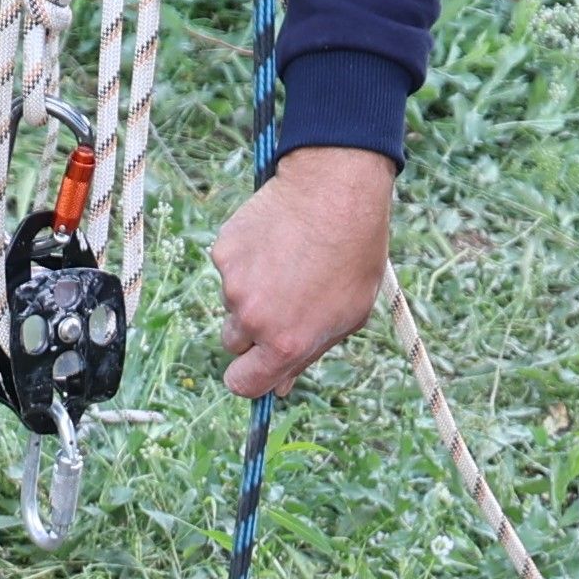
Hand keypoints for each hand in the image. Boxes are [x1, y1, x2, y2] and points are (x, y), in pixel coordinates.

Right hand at [210, 148, 393, 399]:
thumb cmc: (354, 254)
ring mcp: (234, 283)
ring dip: (252, 289)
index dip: (248, 379)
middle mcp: (254, 319)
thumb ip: (309, 354)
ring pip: (232, 301)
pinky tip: (276, 239)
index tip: (255, 368)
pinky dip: (246, 258)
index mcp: (286, 343)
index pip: (243, 384)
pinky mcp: (224, 251)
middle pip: (233, 344)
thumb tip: (280, 388)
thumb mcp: (348, 315)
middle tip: (282, 300)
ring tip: (289, 259)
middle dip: (251, 332)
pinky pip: (229, 267)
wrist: (336, 190)